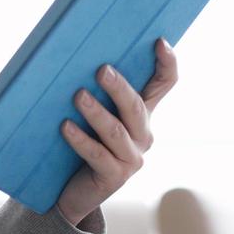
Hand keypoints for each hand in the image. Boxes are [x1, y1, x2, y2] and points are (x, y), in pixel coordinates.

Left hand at [55, 38, 178, 227]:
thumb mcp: (95, 115)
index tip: (160, 42)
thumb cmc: (83, 142)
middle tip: (101, 70)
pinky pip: (97, 154)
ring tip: (78, 96)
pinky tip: (65, 126)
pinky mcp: (115, 176)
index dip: (168, 64)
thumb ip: (97, 91)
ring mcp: (131, 158)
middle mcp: (143, 135)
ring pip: (116, 131)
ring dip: (96, 112)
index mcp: (143, 114)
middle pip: (137, 107)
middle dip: (119, 88)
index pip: (165, 84)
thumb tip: (79, 54)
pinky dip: (80, 139)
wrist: (73, 191)